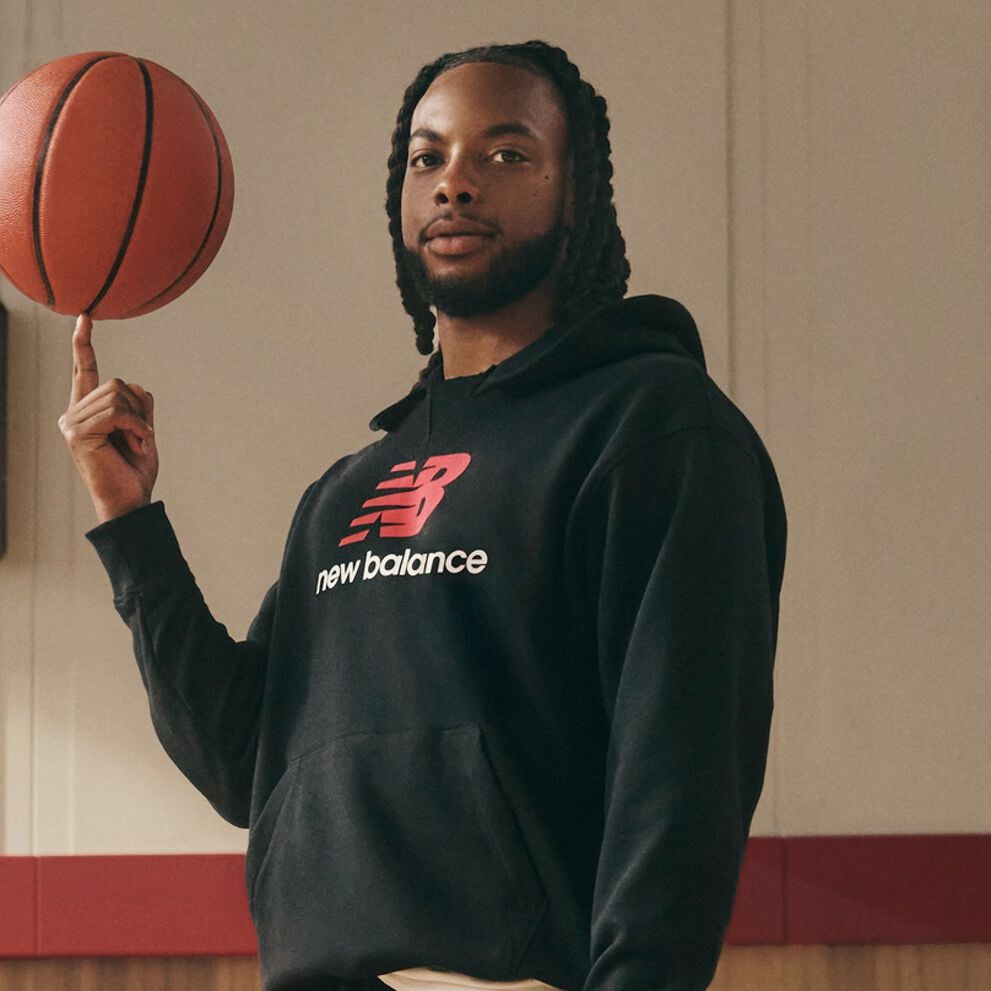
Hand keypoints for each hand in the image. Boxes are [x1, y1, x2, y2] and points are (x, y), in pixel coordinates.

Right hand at [58, 314, 158, 523]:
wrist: (131, 501)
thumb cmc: (135, 470)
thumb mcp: (143, 430)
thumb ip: (140, 405)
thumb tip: (139, 387)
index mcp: (87, 411)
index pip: (84, 371)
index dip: (84, 344)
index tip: (85, 317)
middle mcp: (72, 414)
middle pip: (117, 384)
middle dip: (141, 409)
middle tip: (142, 437)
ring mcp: (71, 423)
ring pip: (118, 395)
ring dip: (140, 420)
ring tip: (138, 443)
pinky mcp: (77, 433)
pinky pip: (118, 412)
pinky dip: (137, 426)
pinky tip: (139, 444)